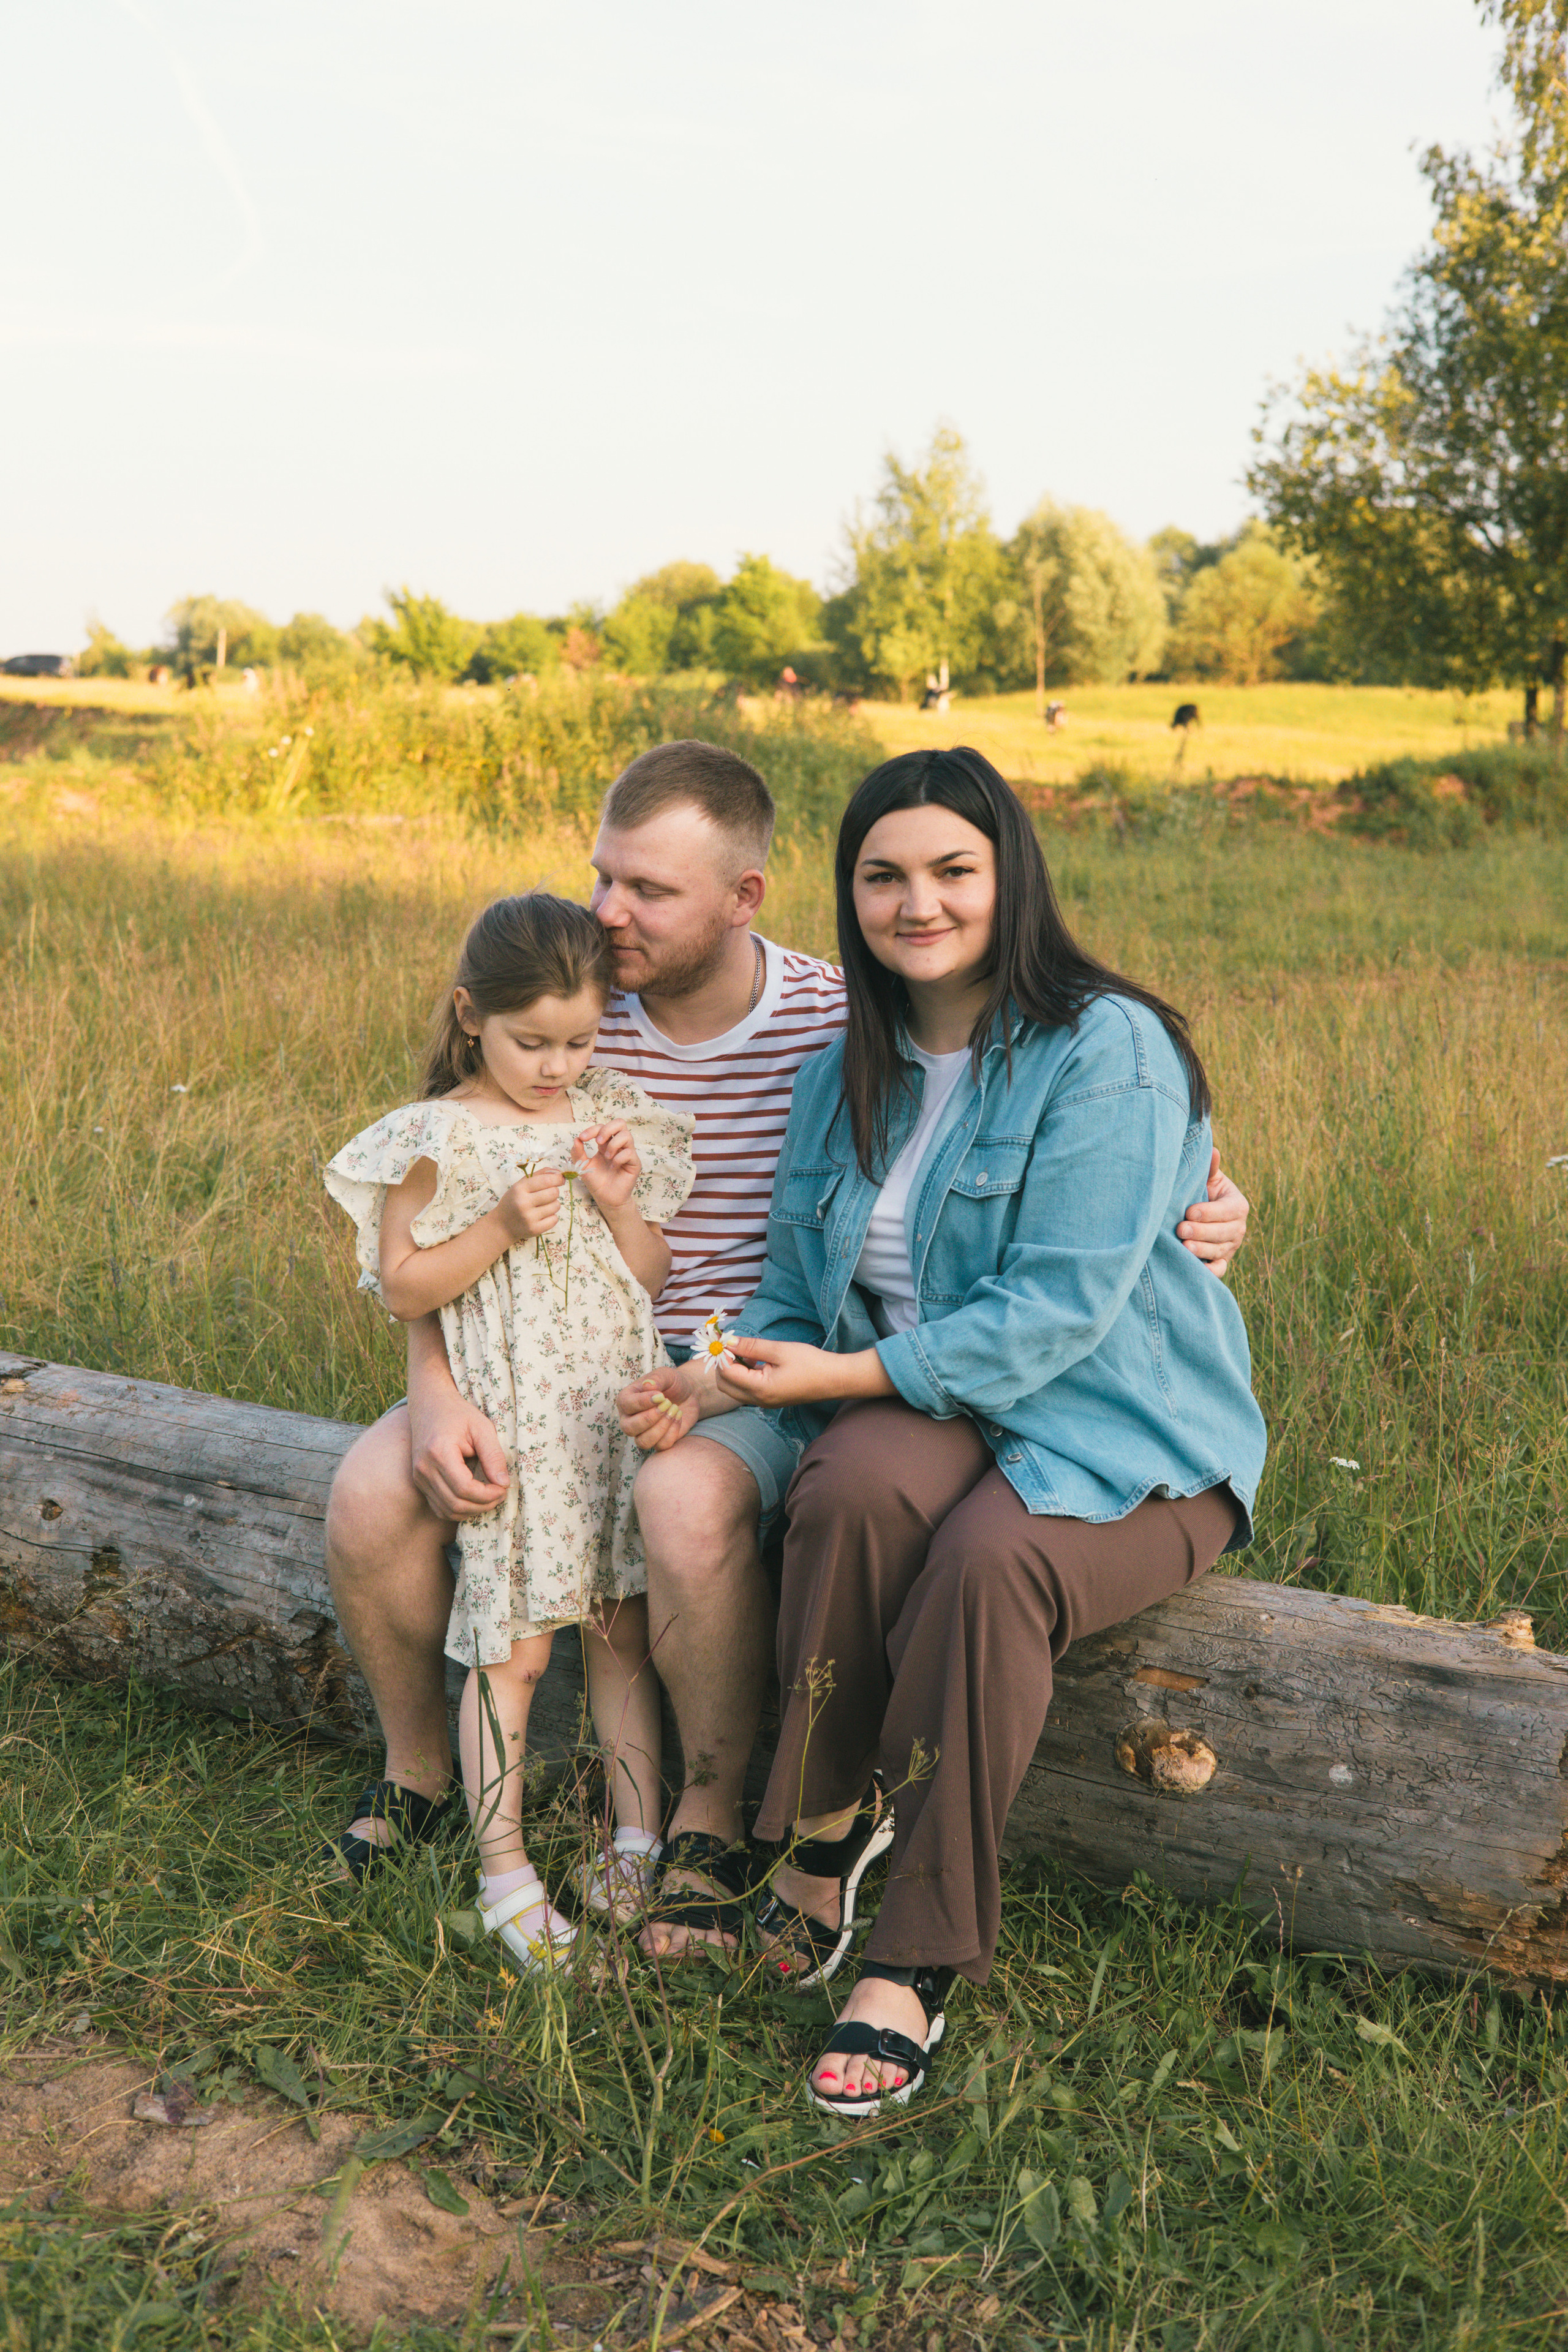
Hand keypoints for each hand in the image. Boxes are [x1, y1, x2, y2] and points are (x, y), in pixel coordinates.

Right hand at [408, 1388, 509, 1518]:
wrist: (430, 1404)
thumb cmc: (458, 1413)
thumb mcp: (482, 1428)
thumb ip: (493, 1456)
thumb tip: (504, 1484)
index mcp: (438, 1453)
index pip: (464, 1488)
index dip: (487, 1495)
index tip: (504, 1487)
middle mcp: (424, 1469)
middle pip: (455, 1504)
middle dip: (483, 1505)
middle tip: (501, 1494)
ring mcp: (419, 1477)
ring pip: (447, 1511)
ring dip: (472, 1511)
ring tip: (490, 1497)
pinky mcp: (420, 1482)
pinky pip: (440, 1507)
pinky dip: (459, 1509)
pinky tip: (474, 1498)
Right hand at [500, 1165, 563, 1240]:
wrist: (502, 1225)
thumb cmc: (514, 1201)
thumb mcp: (521, 1185)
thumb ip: (539, 1175)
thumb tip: (558, 1172)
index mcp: (519, 1189)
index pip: (546, 1180)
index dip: (557, 1178)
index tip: (560, 1179)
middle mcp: (523, 1203)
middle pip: (554, 1192)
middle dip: (554, 1191)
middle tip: (547, 1194)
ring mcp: (529, 1218)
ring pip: (556, 1206)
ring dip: (553, 1204)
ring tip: (542, 1206)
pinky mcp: (535, 1229)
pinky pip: (555, 1219)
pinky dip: (551, 1216)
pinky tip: (542, 1216)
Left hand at [573, 1121, 639, 1214]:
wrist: (606, 1199)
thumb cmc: (596, 1182)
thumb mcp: (582, 1166)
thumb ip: (578, 1153)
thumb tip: (576, 1139)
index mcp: (606, 1144)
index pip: (602, 1127)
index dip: (592, 1129)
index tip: (582, 1138)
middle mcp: (618, 1146)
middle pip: (620, 1123)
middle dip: (607, 1129)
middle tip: (599, 1142)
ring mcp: (628, 1153)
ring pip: (627, 1135)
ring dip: (613, 1144)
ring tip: (607, 1157)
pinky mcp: (634, 1163)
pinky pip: (630, 1152)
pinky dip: (619, 1158)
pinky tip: (614, 1167)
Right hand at [617, 1362, 698, 1451]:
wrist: (689, 1394)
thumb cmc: (672, 1383)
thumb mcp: (665, 1375)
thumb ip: (656, 1379)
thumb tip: (647, 1385)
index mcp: (626, 1400)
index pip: (626, 1405)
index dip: (642, 1402)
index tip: (661, 1395)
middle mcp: (630, 1419)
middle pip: (629, 1428)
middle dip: (650, 1417)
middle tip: (668, 1403)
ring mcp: (642, 1433)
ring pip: (643, 1442)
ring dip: (661, 1427)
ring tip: (674, 1410)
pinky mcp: (658, 1441)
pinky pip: (661, 1446)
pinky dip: (672, 1432)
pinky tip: (678, 1417)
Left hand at [715, 1335, 848, 1408]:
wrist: (835, 1379)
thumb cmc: (811, 1363)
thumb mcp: (779, 1350)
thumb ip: (751, 1347)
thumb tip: (728, 1341)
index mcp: (760, 1389)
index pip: (727, 1373)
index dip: (722, 1355)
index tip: (725, 1338)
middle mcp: (759, 1400)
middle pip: (725, 1384)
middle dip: (723, 1364)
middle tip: (732, 1344)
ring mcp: (764, 1402)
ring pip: (734, 1388)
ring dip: (733, 1369)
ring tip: (745, 1350)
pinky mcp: (769, 1399)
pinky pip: (746, 1389)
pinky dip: (743, 1375)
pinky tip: (754, 1360)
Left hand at [1176, 1149, 1249, 1278]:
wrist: (1202, 1212)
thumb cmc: (1202, 1192)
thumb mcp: (1208, 1179)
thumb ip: (1210, 1169)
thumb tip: (1213, 1151)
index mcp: (1237, 1205)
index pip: (1227, 1211)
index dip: (1209, 1212)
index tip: (1189, 1212)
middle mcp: (1238, 1227)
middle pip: (1224, 1233)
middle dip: (1202, 1232)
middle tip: (1181, 1229)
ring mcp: (1231, 1246)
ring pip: (1220, 1251)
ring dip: (1202, 1251)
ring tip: (1184, 1248)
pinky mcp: (1222, 1261)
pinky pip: (1220, 1270)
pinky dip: (1211, 1272)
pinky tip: (1198, 1271)